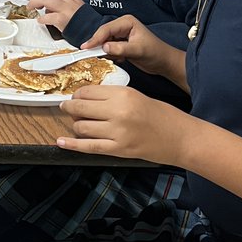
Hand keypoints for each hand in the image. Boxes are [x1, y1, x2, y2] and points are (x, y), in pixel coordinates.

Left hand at [28, 0, 82, 32]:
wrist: (95, 32)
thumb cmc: (84, 24)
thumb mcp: (74, 10)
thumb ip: (61, 6)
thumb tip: (47, 8)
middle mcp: (69, 2)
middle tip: (30, 5)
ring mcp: (68, 10)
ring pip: (47, 0)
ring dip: (36, 3)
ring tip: (32, 9)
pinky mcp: (65, 20)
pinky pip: (50, 17)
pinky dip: (42, 18)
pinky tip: (40, 21)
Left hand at [58, 86, 185, 164]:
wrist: (180, 137)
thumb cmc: (161, 115)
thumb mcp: (136, 96)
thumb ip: (112, 97)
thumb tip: (85, 98)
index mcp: (123, 94)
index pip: (88, 91)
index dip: (77, 95)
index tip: (75, 97)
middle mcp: (118, 112)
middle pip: (80, 107)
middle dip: (69, 107)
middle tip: (66, 107)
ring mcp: (117, 132)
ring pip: (81, 126)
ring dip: (76, 125)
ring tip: (79, 124)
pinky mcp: (118, 150)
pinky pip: (88, 146)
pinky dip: (72, 144)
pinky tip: (61, 141)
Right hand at [80, 15, 180, 76]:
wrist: (164, 62)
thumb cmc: (155, 53)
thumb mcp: (138, 51)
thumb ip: (121, 49)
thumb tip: (104, 47)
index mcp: (127, 22)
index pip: (106, 29)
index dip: (95, 38)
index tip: (86, 48)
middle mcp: (122, 26)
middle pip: (103, 35)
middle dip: (98, 45)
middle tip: (89, 55)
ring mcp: (120, 35)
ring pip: (104, 42)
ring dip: (105, 52)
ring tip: (115, 59)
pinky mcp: (120, 44)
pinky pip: (108, 49)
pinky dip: (110, 55)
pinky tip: (120, 60)